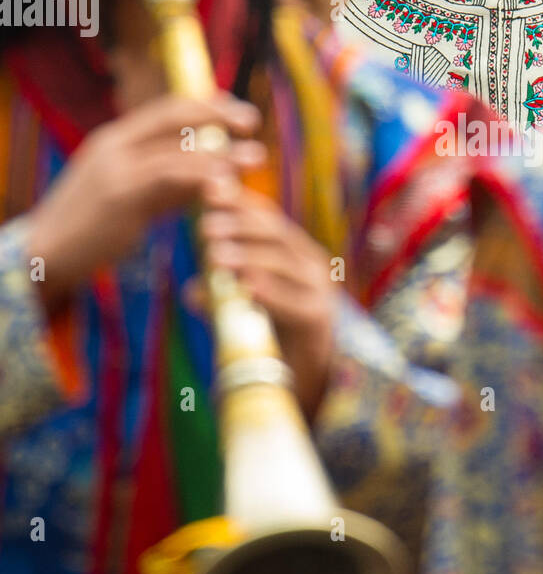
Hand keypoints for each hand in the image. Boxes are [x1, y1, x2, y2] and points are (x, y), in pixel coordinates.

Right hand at [25, 94, 264, 310]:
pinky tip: (227, 188)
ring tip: (255, 158)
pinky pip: (169, 178)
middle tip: (253, 121)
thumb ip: (169, 184)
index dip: (204, 104)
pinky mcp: (120, 195)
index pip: (165, 108)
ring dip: (221, 153)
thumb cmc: (92, 228)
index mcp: (114, 140)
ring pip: (178, 149)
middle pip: (173, 116)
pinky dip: (202, 179)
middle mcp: (113, 145)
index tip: (235, 108)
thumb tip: (212, 176)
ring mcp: (115, 168)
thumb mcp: (134, 197)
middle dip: (218, 115)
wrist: (46, 254)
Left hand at [196, 177, 336, 418]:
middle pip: (275, 234)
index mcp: (292, 252)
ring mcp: (319, 292)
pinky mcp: (320, 320)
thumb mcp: (242, 311)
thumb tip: (191, 291)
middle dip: (239, 225)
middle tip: (203, 224)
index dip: (238, 202)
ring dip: (247, 256)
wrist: (311, 384)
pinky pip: (294, 303)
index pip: (265, 218)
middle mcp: (310, 265)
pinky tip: (246, 287)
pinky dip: (270, 292)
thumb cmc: (273, 341)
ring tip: (214, 254)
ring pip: (282, 264)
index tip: (208, 189)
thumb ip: (222, 297)